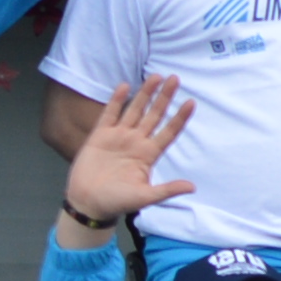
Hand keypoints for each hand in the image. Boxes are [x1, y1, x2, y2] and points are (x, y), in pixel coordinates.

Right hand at [57, 73, 198, 237]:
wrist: (88, 203)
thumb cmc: (116, 202)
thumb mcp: (144, 197)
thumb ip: (167, 190)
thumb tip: (192, 187)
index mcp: (148, 155)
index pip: (168, 132)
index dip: (179, 118)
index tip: (191, 102)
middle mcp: (135, 142)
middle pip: (154, 115)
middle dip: (164, 97)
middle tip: (175, 79)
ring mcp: (118, 137)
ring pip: (135, 110)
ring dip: (145, 94)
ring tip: (156, 77)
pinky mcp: (100, 135)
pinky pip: (110, 113)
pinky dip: (117, 100)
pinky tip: (125, 86)